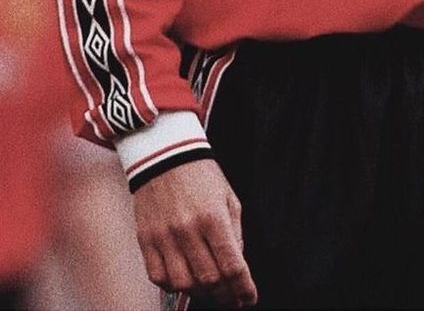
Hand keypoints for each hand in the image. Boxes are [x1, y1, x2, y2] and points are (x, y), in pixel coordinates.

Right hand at [132, 157, 257, 307]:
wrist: (164, 154)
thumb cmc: (200, 174)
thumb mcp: (228, 197)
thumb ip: (235, 233)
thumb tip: (237, 265)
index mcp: (214, 217)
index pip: (232, 266)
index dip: (244, 288)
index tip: (249, 298)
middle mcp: (188, 230)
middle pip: (210, 279)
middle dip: (225, 294)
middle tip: (232, 296)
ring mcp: (164, 236)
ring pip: (184, 284)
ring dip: (200, 292)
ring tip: (209, 287)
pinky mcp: (146, 239)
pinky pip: (158, 277)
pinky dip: (173, 285)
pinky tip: (184, 279)